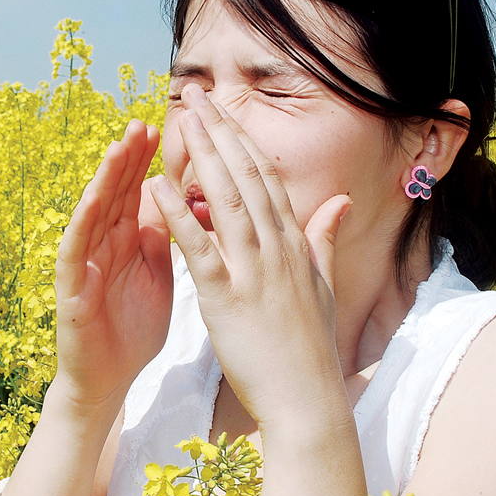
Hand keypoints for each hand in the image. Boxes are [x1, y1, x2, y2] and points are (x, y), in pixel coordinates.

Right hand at [52, 119, 173, 414]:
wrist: (109, 381)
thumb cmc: (133, 330)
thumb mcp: (158, 277)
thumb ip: (163, 240)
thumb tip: (178, 200)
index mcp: (128, 241)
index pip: (138, 191)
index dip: (151, 161)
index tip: (170, 127)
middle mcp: (103, 245)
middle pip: (116, 193)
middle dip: (129, 157)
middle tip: (143, 121)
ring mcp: (84, 263)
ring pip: (94, 212)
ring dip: (105, 179)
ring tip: (118, 147)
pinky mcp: (71, 289)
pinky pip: (75, 250)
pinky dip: (83, 223)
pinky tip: (93, 200)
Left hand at [149, 86, 351, 427]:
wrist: (308, 400)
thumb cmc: (309, 349)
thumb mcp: (321, 286)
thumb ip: (323, 239)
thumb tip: (340, 202)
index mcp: (294, 244)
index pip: (266, 178)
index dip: (242, 140)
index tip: (223, 111)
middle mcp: (277, 249)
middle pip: (246, 176)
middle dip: (221, 131)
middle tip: (197, 95)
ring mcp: (254, 271)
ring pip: (226, 200)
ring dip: (202, 157)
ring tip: (182, 121)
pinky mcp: (227, 298)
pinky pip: (199, 248)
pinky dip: (177, 215)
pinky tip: (155, 187)